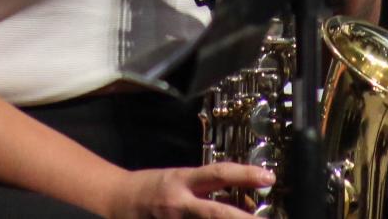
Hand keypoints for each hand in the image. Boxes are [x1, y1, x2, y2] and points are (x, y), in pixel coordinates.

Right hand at [106, 162, 275, 217]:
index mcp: (183, 181)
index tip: (269, 176)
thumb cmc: (155, 187)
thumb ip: (209, 189)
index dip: (245, 174)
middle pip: (217, 213)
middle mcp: (180, 204)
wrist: (118, 199)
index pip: (219, 174)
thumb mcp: (182, 179)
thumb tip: (243, 198)